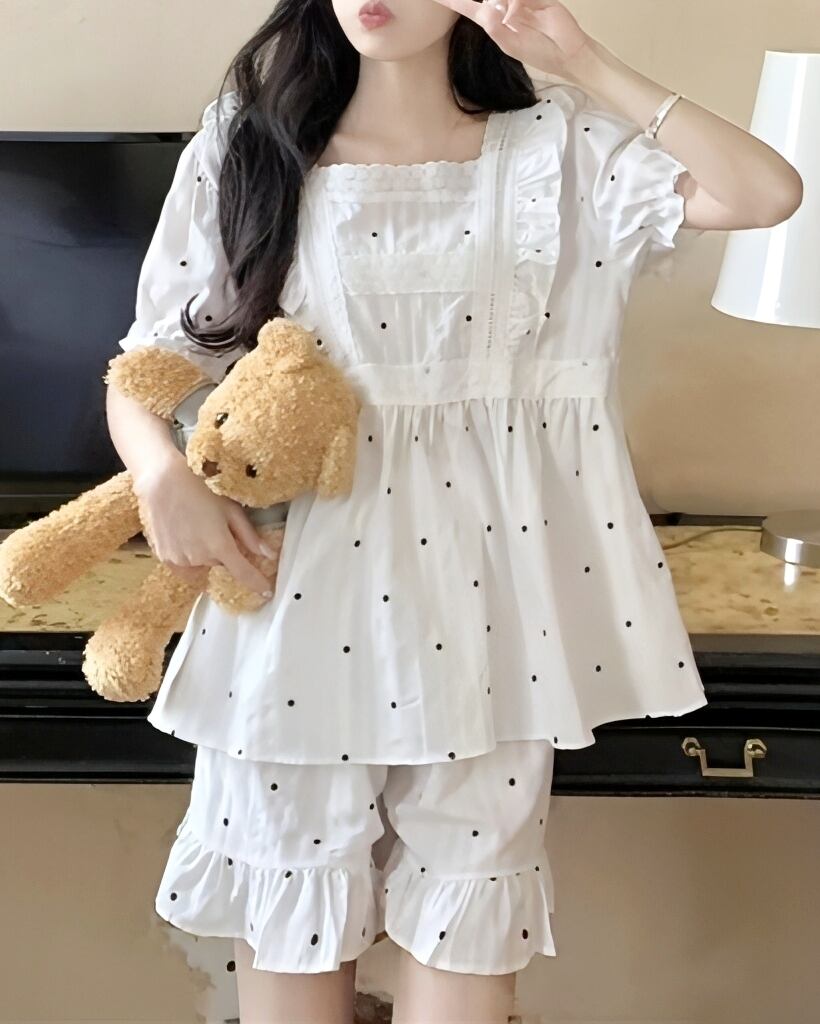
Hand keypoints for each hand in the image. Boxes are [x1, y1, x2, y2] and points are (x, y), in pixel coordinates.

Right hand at [133, 455, 276, 596]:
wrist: (163, 482)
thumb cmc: (202, 490)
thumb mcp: (231, 509)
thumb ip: (249, 536)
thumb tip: (269, 555)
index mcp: (220, 546)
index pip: (243, 574)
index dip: (257, 584)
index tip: (266, 592)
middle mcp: (200, 557)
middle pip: (220, 563)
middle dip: (223, 551)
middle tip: (215, 527)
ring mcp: (180, 559)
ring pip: (203, 564)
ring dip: (205, 554)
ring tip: (197, 528)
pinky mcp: (165, 557)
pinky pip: (185, 567)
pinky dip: (190, 557)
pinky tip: (186, 537)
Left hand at [430, 0, 590, 77]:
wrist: (567, 53)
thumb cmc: (539, 51)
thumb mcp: (510, 44)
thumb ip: (495, 27)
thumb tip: (489, 7)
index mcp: (496, 20)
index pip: (470, 7)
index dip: (455, 2)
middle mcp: (507, 6)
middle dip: (480, 3)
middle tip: (502, 22)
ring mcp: (522, 0)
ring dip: (500, 5)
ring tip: (511, 20)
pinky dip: (513, 5)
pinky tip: (515, 16)